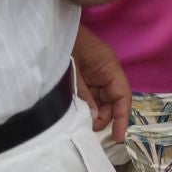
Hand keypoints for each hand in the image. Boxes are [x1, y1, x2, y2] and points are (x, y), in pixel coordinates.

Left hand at [71, 24, 131, 142]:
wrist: (50, 33)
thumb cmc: (67, 47)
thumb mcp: (74, 73)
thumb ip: (85, 95)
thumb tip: (94, 118)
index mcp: (109, 69)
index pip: (122, 96)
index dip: (122, 117)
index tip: (118, 137)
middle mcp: (106, 74)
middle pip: (112, 102)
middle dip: (103, 117)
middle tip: (86, 129)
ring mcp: (96, 76)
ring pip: (100, 101)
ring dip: (93, 113)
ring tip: (78, 121)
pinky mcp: (85, 78)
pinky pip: (90, 96)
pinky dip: (85, 106)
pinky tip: (75, 113)